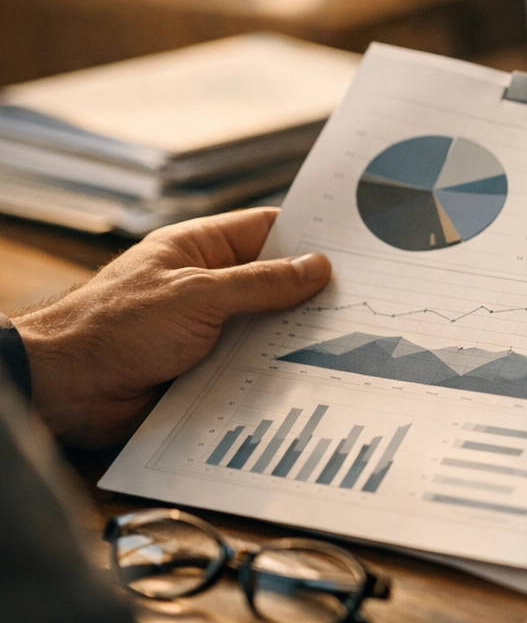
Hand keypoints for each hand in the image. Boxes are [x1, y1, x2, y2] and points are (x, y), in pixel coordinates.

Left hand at [14, 207, 330, 448]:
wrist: (65, 391)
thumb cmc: (113, 327)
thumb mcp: (198, 294)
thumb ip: (262, 282)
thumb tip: (317, 268)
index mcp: (198, 249)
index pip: (266, 230)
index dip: (309, 235)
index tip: (356, 246)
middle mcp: (206, 286)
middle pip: (274, 283)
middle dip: (312, 293)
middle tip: (365, 299)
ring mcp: (207, 330)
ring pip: (267, 329)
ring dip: (295, 338)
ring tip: (349, 340)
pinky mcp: (206, 372)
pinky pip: (253, 368)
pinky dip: (277, 374)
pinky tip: (312, 377)